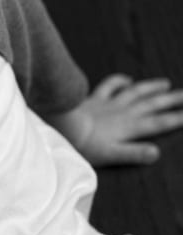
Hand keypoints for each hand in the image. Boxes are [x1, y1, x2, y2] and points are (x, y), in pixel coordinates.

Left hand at [58, 74, 182, 166]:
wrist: (63, 126)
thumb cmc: (86, 145)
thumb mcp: (112, 154)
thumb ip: (134, 154)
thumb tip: (156, 153)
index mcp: (130, 127)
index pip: (159, 123)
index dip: (176, 119)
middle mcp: (123, 113)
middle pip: (152, 104)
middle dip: (172, 100)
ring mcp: (109, 104)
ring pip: (135, 92)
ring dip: (151, 87)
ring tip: (166, 83)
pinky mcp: (94, 100)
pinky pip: (109, 86)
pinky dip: (120, 81)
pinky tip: (128, 79)